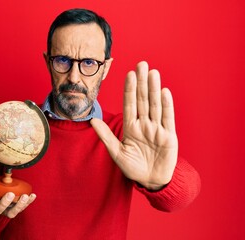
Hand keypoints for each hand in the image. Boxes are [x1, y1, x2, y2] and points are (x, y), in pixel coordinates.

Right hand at [0, 163, 35, 217]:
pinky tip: (32, 195)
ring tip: (24, 196)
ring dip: (18, 206)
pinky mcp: (16, 209)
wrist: (3, 191)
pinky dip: (28, 202)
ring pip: (11, 213)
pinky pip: (23, 208)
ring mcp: (7, 210)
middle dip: (4, 203)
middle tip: (10, 194)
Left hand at [91, 61, 177, 189]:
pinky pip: (167, 118)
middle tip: (142, 64)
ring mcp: (157, 129)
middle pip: (143, 99)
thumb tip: (91, 120)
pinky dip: (167, 105)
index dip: (129, 89)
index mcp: (131, 127)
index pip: (130, 104)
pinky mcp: (169, 136)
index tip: (129, 74)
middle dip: (142, 82)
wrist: (150, 180)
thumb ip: (106, 136)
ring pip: (155, 105)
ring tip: (153, 73)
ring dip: (154, 89)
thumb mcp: (116, 152)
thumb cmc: (132, 167)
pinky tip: (164, 91)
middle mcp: (144, 124)